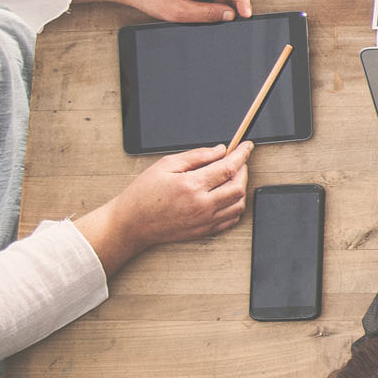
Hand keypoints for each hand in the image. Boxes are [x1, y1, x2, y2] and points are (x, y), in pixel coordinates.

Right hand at [77, 142, 253, 273]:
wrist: (131, 224)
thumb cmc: (143, 194)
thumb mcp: (165, 165)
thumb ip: (196, 156)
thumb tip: (220, 150)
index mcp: (191, 186)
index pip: (228, 167)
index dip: (242, 154)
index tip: (247, 146)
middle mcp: (201, 205)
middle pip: (239, 186)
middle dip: (243, 170)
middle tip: (236, 162)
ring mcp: (204, 220)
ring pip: (239, 204)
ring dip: (240, 188)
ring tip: (230, 178)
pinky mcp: (204, 231)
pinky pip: (231, 219)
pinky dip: (235, 206)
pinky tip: (226, 196)